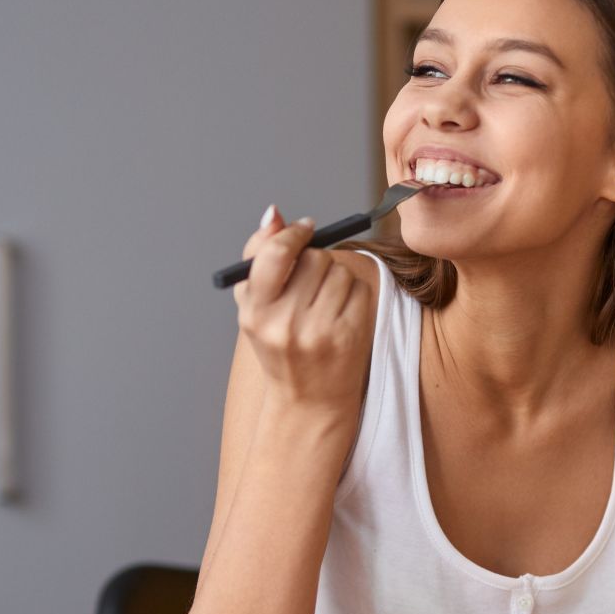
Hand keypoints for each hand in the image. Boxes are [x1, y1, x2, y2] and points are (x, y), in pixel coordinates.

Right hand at [233, 205, 372, 409]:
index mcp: (256, 313)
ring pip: (340, 271)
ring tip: (324, 303)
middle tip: (311, 279)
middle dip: (316, 260)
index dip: (294, 234)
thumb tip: (274, 214)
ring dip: (336, 277)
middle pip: (314, 258)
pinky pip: (359, 289)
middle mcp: (286, 324)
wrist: (309, 399)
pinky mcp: (350, 337)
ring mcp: (320, 332)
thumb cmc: (279, 345)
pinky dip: (353, 294)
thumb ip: (258, 255)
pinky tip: (341, 314)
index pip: (276, 254)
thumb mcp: (254, 306)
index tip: (305, 228)